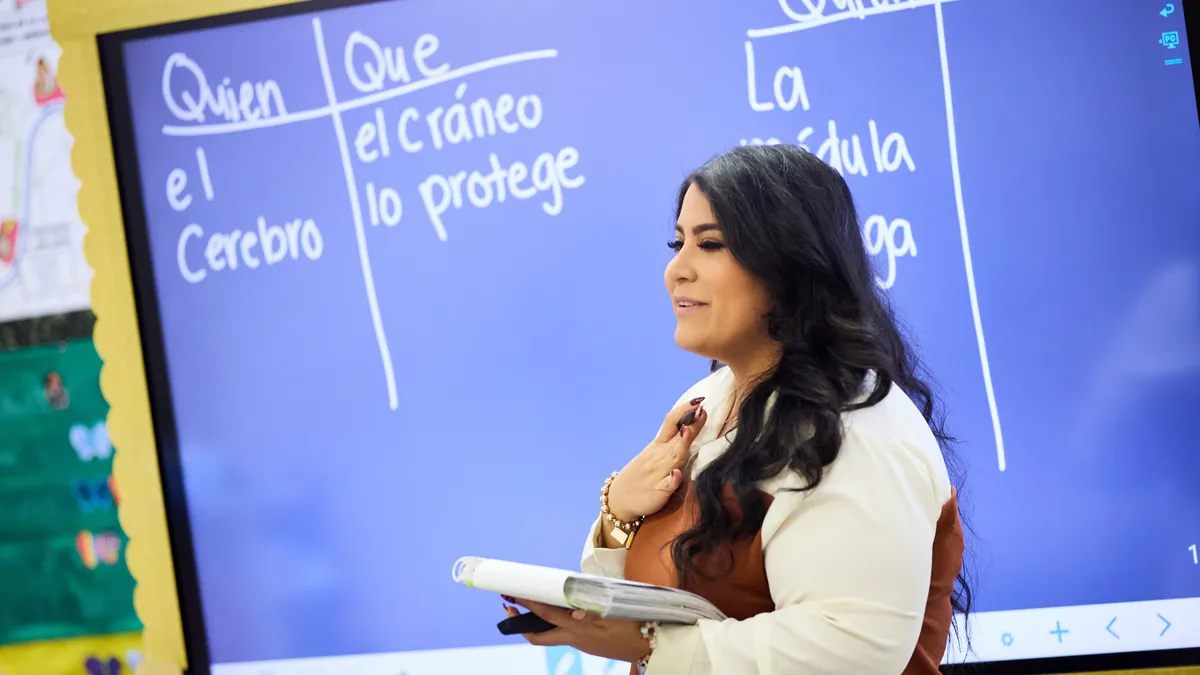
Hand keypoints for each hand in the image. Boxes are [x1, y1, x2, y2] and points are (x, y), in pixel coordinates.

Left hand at [503, 599, 650, 662]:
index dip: (527, 603)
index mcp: (579, 628)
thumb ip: (593, 609)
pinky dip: (556, 622)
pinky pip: (564, 634)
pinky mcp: (587, 645)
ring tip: (532, 604)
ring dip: (537, 623)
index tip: (512, 594)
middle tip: (509, 605)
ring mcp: (579, 643)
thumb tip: (575, 609)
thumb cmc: (635, 626)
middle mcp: (574, 638)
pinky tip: (561, 610)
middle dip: (519, 622)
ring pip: (550, 636)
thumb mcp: (615, 612)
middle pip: (537, 637)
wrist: (650, 647)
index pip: (545, 614)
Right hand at [606, 397, 707, 521]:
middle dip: (691, 423)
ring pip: (674, 456)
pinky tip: (675, 474)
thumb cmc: (642, 476)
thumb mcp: (655, 455)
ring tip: (688, 431)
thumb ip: (673, 443)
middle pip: (678, 436)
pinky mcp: (658, 491)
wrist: (619, 499)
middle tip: (701, 408)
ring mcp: (658, 473)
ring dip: (681, 444)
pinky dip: (672, 479)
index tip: (699, 401)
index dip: (685, 411)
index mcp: (658, 446)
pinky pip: (667, 484)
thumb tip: (692, 426)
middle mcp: (659, 456)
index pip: (672, 423)